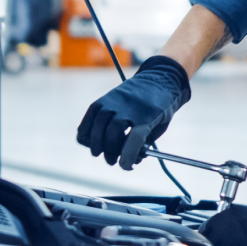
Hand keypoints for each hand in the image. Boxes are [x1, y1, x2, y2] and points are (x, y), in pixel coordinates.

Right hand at [75, 55, 190, 169]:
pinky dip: (85, 130)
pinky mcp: (104, 99)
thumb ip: (145, 144)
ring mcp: (114, 101)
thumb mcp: (161, 127)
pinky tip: (87, 140)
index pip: (135, 139)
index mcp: (148, 116)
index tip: (125, 166)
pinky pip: (89, 116)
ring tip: (98, 153)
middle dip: (110, 151)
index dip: (127, 156)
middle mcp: (129, 107)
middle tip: (111, 161)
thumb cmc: (162, 108)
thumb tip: (130, 160)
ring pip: (98, 124)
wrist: (159, 79)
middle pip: (113, 132)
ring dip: (95, 143)